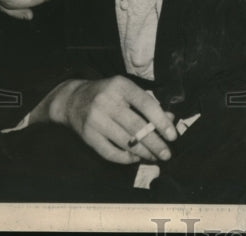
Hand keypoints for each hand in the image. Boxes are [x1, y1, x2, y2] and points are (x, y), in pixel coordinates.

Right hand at [45, 76, 177, 164]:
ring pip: (125, 141)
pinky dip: (125, 158)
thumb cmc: (107, 94)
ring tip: (155, 157)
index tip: (173, 136)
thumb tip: (170, 119)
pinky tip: (135, 158)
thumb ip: (148, 103)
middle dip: (155, 143)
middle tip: (167, 154)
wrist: (72, 99)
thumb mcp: (127, 91)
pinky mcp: (87, 135)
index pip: (146, 104)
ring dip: (143, 153)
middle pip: (136, 126)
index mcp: (121, 86)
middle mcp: (107, 102)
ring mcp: (95, 119)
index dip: (161, 121)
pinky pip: (109, 152)